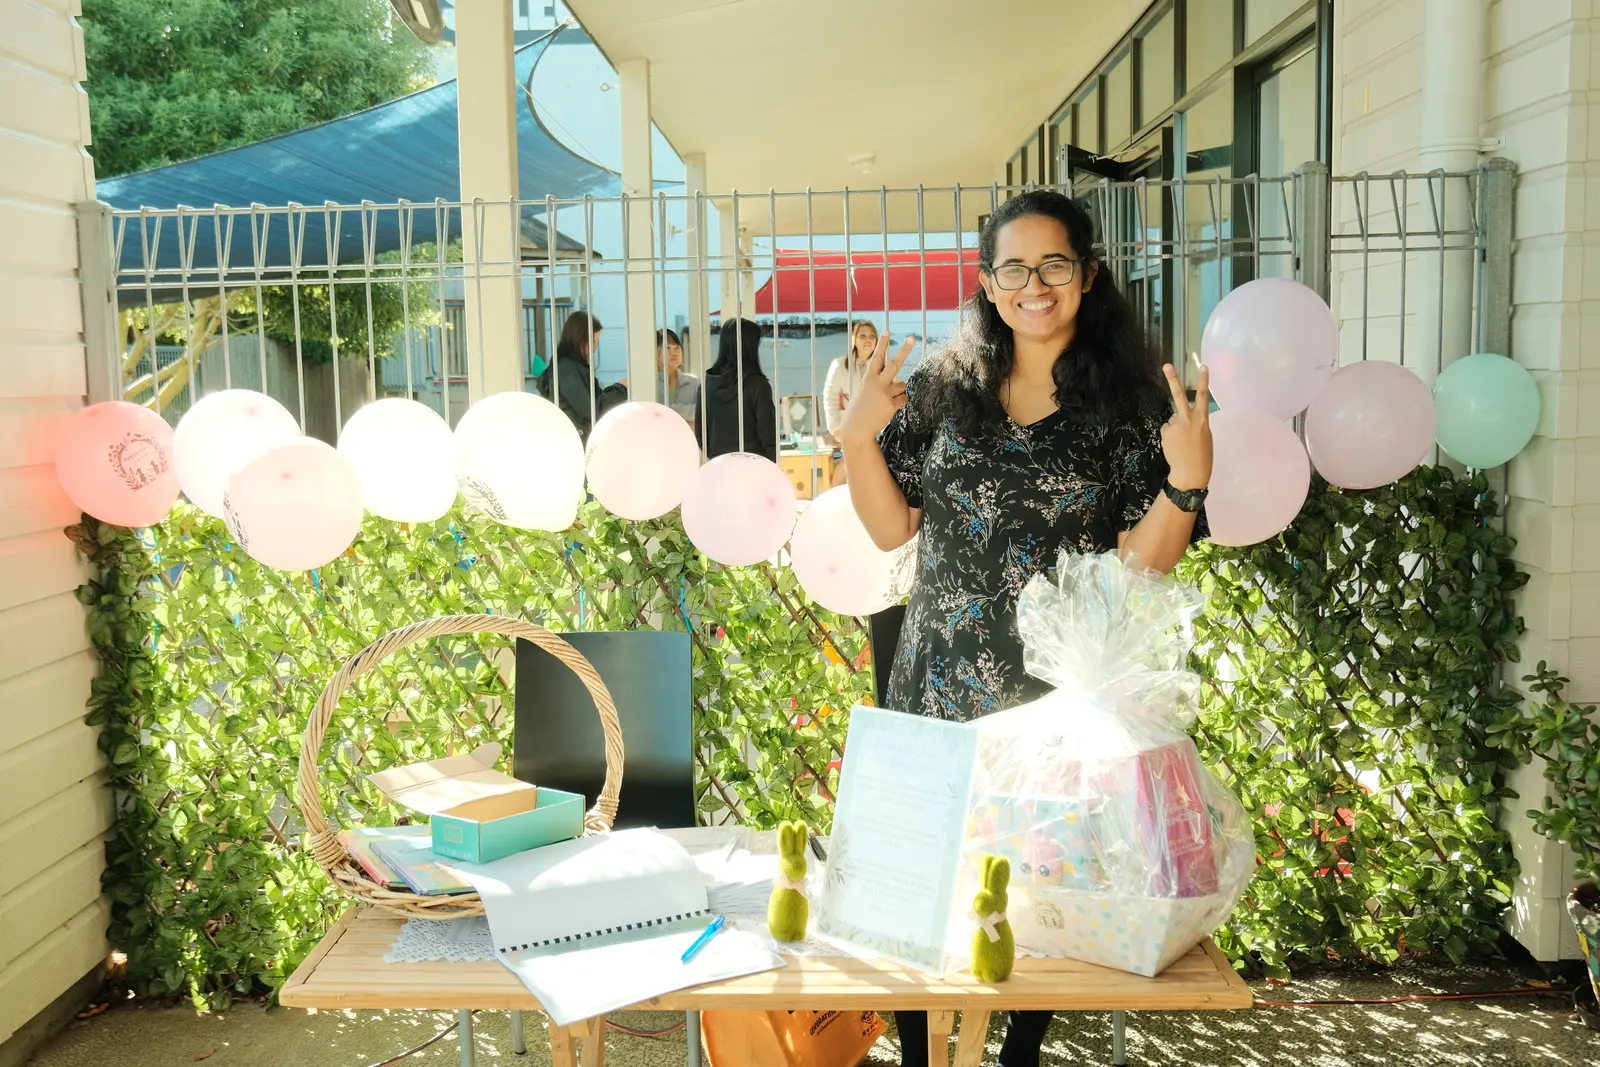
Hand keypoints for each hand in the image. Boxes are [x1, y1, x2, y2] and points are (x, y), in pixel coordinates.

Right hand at [839, 332, 914, 443]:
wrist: (856, 428)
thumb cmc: (859, 408)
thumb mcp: (864, 391)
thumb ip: (879, 383)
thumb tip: (899, 383)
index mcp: (868, 377)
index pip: (876, 357)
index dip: (882, 344)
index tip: (886, 330)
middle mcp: (877, 382)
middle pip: (894, 363)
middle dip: (904, 350)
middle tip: (912, 338)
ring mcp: (885, 393)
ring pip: (903, 385)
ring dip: (898, 391)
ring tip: (886, 400)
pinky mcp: (892, 404)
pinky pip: (904, 399)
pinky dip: (900, 402)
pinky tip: (889, 408)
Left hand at [1161, 363, 1211, 490]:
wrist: (1190, 473)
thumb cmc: (1202, 456)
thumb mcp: (1205, 436)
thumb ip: (1196, 423)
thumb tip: (1182, 419)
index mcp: (1203, 420)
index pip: (1204, 396)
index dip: (1204, 381)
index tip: (1204, 366)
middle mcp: (1188, 419)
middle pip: (1179, 395)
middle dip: (1173, 379)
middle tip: (1166, 365)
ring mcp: (1175, 425)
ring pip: (1173, 419)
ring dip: (1176, 428)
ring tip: (1182, 443)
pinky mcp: (1165, 432)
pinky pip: (1167, 429)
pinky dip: (1170, 435)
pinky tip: (1175, 445)